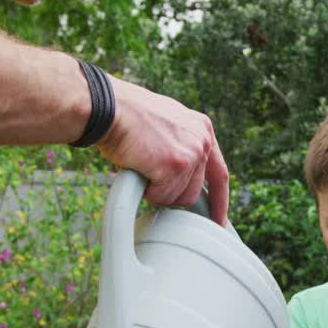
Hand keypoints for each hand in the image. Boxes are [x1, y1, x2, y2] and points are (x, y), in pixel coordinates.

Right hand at [98, 77, 229, 223]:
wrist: (108, 108)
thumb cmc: (128, 116)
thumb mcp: (167, 124)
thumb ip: (181, 146)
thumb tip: (181, 176)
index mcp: (203, 129)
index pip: (219, 173)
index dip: (220, 200)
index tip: (219, 220)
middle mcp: (202, 141)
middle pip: (194, 192)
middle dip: (171, 193)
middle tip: (150, 180)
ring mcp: (190, 154)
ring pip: (178, 198)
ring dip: (157, 191)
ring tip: (142, 168)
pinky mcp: (175, 166)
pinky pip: (161, 197)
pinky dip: (146, 191)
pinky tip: (138, 170)